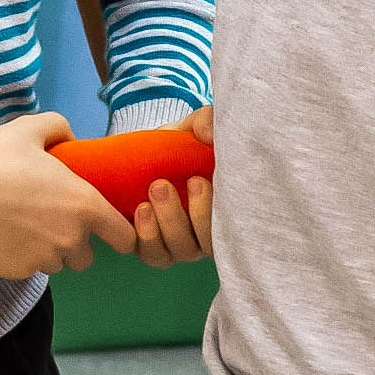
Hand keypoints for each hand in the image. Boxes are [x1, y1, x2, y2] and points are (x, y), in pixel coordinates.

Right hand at [0, 112, 136, 280]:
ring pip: (55, 264)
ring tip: (21, 227)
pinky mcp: (17, 272)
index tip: (106, 229)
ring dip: (46, 251)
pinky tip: (1, 235)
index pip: (124, 238)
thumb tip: (71, 138)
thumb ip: (60, 128)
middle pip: (86, 257)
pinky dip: (19, 258)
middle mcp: (71, 239)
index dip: (119, 234)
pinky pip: (26, 269)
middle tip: (49, 220)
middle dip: (73, 243)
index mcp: (85, 206)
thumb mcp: (31, 128)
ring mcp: (43, 259)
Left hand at [130, 106, 213, 267]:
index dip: (220, 212)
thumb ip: (208, 121)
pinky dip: (146, 235)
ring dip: (165, 224)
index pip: (234, 226)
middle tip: (165, 184)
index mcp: (226, 210)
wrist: (147, 151)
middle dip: (191, 216)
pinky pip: (152, 253)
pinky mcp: (152, 247)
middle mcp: (207, 234)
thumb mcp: (196, 126)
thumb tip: (207, 134)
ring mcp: (180, 243)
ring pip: (178, 250)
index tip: (200, 180)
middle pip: (205, 244)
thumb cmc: (183, 142)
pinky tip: (141, 210)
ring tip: (152, 192)